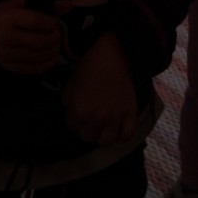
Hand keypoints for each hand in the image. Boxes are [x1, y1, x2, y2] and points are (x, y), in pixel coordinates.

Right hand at [0, 0, 61, 73]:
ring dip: (54, 50)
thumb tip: (68, 5)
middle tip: (57, 34)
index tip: (53, 22)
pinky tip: (51, 55)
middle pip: (41, 42)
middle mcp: (4, 38)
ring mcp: (6, 55)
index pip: (36, 22)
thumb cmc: (9, 14)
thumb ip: (45, 2)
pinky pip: (35, 68)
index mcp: (6, 18)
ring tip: (55, 43)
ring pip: (40, 56)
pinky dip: (48, 62)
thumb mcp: (22, 3)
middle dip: (55, 38)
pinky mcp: (9, 67)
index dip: (50, 23)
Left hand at [63, 31, 137, 145]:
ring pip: (105, 142)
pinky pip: (126, 136)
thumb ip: (67, 99)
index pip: (72, 126)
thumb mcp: (71, 81)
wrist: (114, 56)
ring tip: (103, 125)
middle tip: (91, 116)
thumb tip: (70, 108)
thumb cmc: (90, 66)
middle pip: (87, 137)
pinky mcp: (129, 115)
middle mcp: (95, 120)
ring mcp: (114, 119)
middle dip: (87, 127)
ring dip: (102, 134)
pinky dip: (121, 135)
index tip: (79, 110)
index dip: (75, 118)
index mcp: (78, 112)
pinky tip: (117, 127)